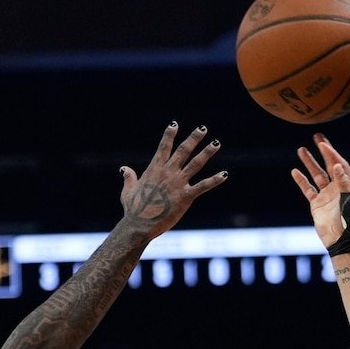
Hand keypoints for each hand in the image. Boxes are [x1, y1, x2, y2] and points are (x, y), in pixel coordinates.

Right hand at [119, 122, 226, 237]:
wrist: (139, 224)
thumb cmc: (133, 210)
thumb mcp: (128, 191)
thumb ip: (129, 178)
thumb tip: (125, 169)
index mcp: (154, 170)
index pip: (164, 148)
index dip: (169, 135)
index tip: (174, 124)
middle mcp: (168, 173)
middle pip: (183, 151)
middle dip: (193, 138)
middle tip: (202, 128)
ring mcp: (178, 183)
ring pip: (196, 163)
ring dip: (207, 152)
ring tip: (216, 143)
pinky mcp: (186, 196)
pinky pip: (203, 186)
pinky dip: (214, 180)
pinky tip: (224, 174)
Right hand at [292, 133, 349, 248]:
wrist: (341, 241)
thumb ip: (344, 183)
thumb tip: (337, 165)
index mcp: (349, 186)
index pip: (340, 165)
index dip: (332, 154)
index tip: (323, 144)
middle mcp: (338, 188)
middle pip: (329, 165)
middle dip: (323, 151)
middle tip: (316, 136)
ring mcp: (327, 195)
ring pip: (316, 175)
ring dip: (309, 162)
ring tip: (301, 149)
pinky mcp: (316, 204)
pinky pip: (308, 189)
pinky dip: (301, 181)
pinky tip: (295, 171)